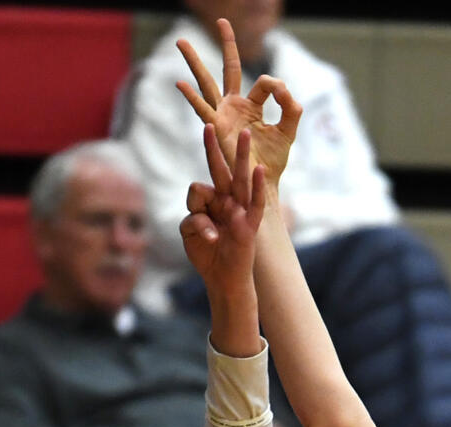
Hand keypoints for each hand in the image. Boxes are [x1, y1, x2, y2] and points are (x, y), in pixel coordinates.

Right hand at [177, 17, 300, 184]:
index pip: (263, 83)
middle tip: (221, 20)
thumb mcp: (288, 132)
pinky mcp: (217, 129)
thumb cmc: (272, 162)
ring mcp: (223, 115)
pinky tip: (179, 84)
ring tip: (180, 41)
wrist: (261, 184)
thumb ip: (291, 109)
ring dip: (194, 62)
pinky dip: (191, 97)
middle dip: (226, 44)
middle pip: (229, 68)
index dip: (276, 86)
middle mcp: (234, 106)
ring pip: (207, 82)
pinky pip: (202, 110)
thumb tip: (284, 88)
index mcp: (252, 106)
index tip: (283, 97)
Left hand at [179, 124, 263, 294]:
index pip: (199, 188)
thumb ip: (192, 217)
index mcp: (211, 202)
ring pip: (241, 179)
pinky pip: (256, 203)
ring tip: (245, 133)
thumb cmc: (206, 255)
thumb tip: (204, 211)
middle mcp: (226, 201)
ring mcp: (240, 211)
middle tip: (210, 123)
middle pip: (221, 170)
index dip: (196, 201)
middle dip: (215, 148)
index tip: (201, 225)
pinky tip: (260, 170)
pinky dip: (258, 187)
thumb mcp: (190, 232)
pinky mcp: (250, 224)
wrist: (222, 279)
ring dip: (243, 156)